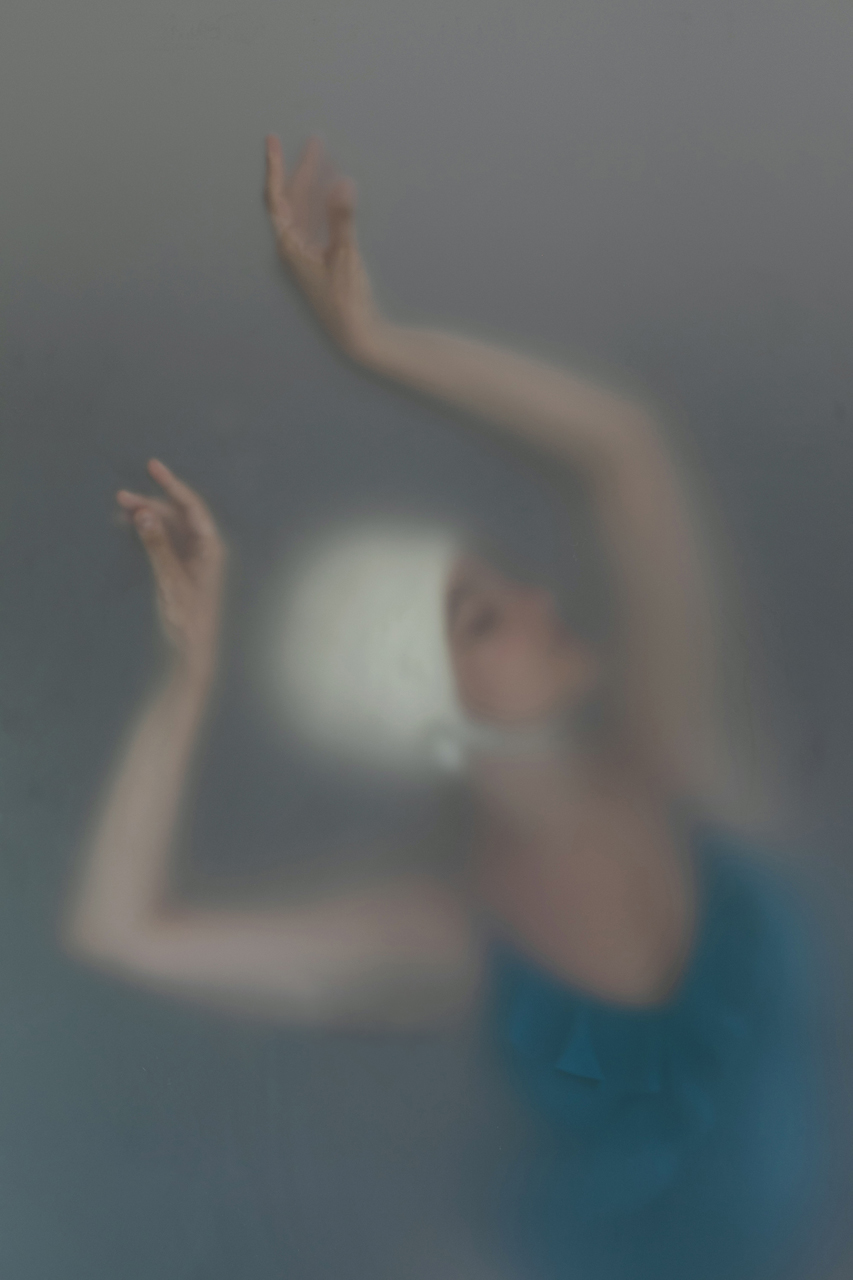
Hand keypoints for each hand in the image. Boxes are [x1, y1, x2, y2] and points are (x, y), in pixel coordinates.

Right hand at [117, 460, 225, 679]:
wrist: (192, 652)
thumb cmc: (188, 620)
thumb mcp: (169, 580)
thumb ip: (157, 545)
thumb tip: (143, 512)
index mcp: (212, 549)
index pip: (192, 508)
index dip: (173, 485)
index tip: (153, 467)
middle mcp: (206, 549)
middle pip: (178, 514)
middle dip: (152, 502)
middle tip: (121, 497)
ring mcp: (194, 558)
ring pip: (170, 526)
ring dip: (147, 516)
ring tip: (120, 509)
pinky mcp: (183, 568)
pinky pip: (165, 540)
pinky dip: (148, 532)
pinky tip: (130, 526)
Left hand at [264, 133, 379, 356]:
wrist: (355, 333)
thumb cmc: (346, 300)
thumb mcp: (346, 256)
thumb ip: (343, 219)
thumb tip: (343, 183)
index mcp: (289, 246)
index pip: (276, 198)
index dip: (274, 168)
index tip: (272, 141)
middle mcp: (292, 247)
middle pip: (292, 199)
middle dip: (303, 169)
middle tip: (316, 141)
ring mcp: (305, 252)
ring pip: (306, 209)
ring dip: (316, 183)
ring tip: (326, 157)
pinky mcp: (319, 258)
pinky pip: (317, 221)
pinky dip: (325, 202)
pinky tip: (334, 190)